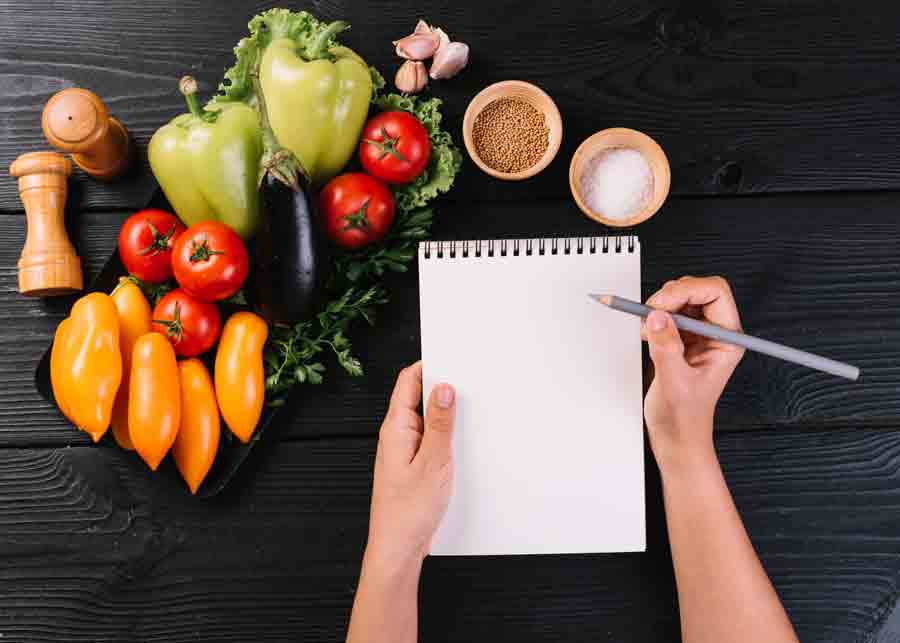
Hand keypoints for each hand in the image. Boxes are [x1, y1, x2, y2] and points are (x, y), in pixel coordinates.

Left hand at [365, 362, 455, 568]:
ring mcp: (402, 451)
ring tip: (467, 411)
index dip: (428, 364)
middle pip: (416, 397)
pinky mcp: (411, 466)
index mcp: (395, 428)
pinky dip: (443, 434)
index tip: (451, 357)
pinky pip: (428, 439)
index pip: (407, 381)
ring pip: (424, 420)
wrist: (398, 548)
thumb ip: (440, 424)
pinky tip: (459, 442)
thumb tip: (444, 388)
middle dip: (440, 387)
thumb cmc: (409, 511)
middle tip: (467, 381)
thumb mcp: (433, 462)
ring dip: (444, 414)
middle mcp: (396, 436)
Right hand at [642, 276, 743, 474]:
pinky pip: (666, 313)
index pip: (715, 294)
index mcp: (726, 341)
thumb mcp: (674, 383)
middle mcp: (714, 334)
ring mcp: (697, 335)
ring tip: (647, 328)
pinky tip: (646, 334)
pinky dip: (651, 317)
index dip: (688, 291)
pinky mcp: (679, 339)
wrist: (676, 437)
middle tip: (651, 313)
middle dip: (670, 296)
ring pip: (680, 298)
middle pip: (696, 290)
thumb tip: (656, 317)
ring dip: (659, 306)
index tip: (662, 304)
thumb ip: (666, 348)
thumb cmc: (685, 419)